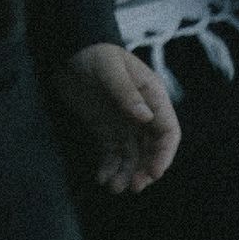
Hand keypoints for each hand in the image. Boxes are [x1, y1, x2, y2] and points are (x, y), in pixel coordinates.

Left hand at [56, 43, 180, 193]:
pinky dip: (109, 168)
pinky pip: (112, 155)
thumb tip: (145, 117)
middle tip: (132, 187)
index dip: (164, 154)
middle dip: (145, 170)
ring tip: (113, 187)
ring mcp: (125, 125)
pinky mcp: (106, 131)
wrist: (70, 53)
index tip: (154, 173)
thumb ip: (126, 92)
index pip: (168, 132)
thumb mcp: (110, 69)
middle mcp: (143, 115)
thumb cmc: (95, 54)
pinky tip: (101, 177)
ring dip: (126, 174)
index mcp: (152, 97)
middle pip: (152, 150)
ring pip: (133, 157)